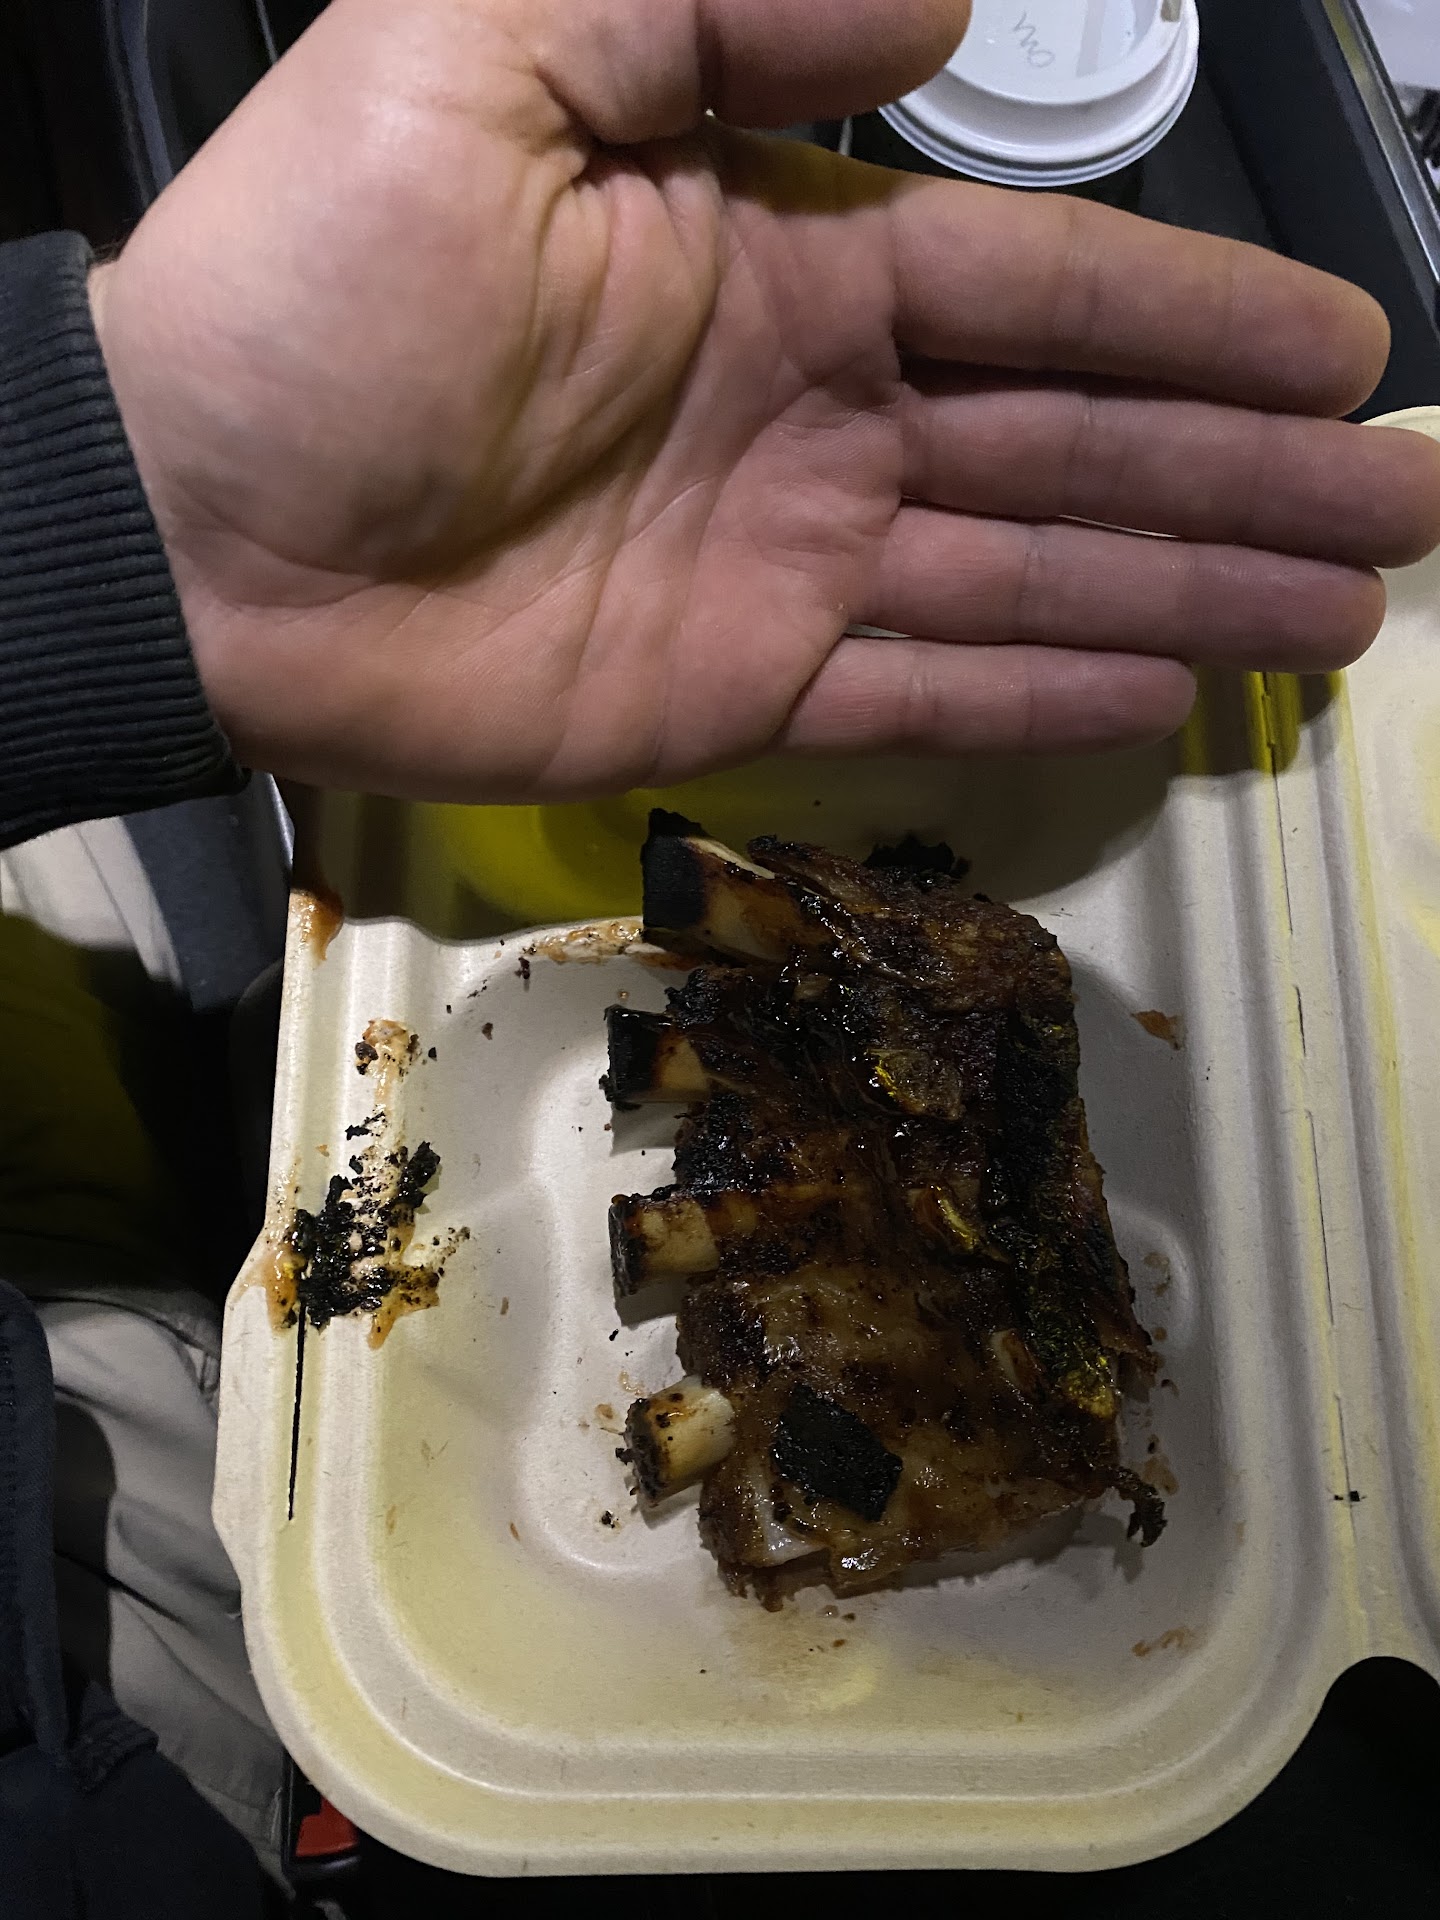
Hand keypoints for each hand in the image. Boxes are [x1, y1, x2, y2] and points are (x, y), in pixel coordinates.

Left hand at [89, 0, 1439, 799]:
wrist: (188, 526)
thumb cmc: (317, 288)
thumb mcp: (490, 53)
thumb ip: (713, 1)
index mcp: (780, 260)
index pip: (1035, 291)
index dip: (1195, 323)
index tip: (1343, 359)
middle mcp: (811, 416)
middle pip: (1076, 444)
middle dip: (1245, 478)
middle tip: (1406, 512)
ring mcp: (784, 566)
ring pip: (1032, 574)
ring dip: (1188, 592)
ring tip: (1342, 618)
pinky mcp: (735, 694)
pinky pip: (923, 692)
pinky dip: (1044, 695)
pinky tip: (1167, 695)